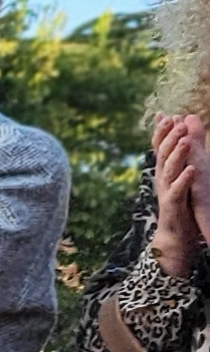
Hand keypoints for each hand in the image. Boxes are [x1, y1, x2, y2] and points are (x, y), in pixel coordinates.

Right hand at [156, 114, 202, 279]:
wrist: (175, 236)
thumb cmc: (180, 206)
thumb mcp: (180, 179)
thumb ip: (180, 158)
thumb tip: (181, 137)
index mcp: (164, 173)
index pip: (160, 148)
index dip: (162, 132)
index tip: (167, 116)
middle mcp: (162, 180)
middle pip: (162, 155)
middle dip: (169, 138)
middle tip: (176, 122)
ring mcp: (166, 193)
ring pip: (168, 170)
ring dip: (177, 154)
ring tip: (185, 141)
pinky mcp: (173, 206)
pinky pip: (178, 191)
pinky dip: (184, 180)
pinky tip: (192, 170)